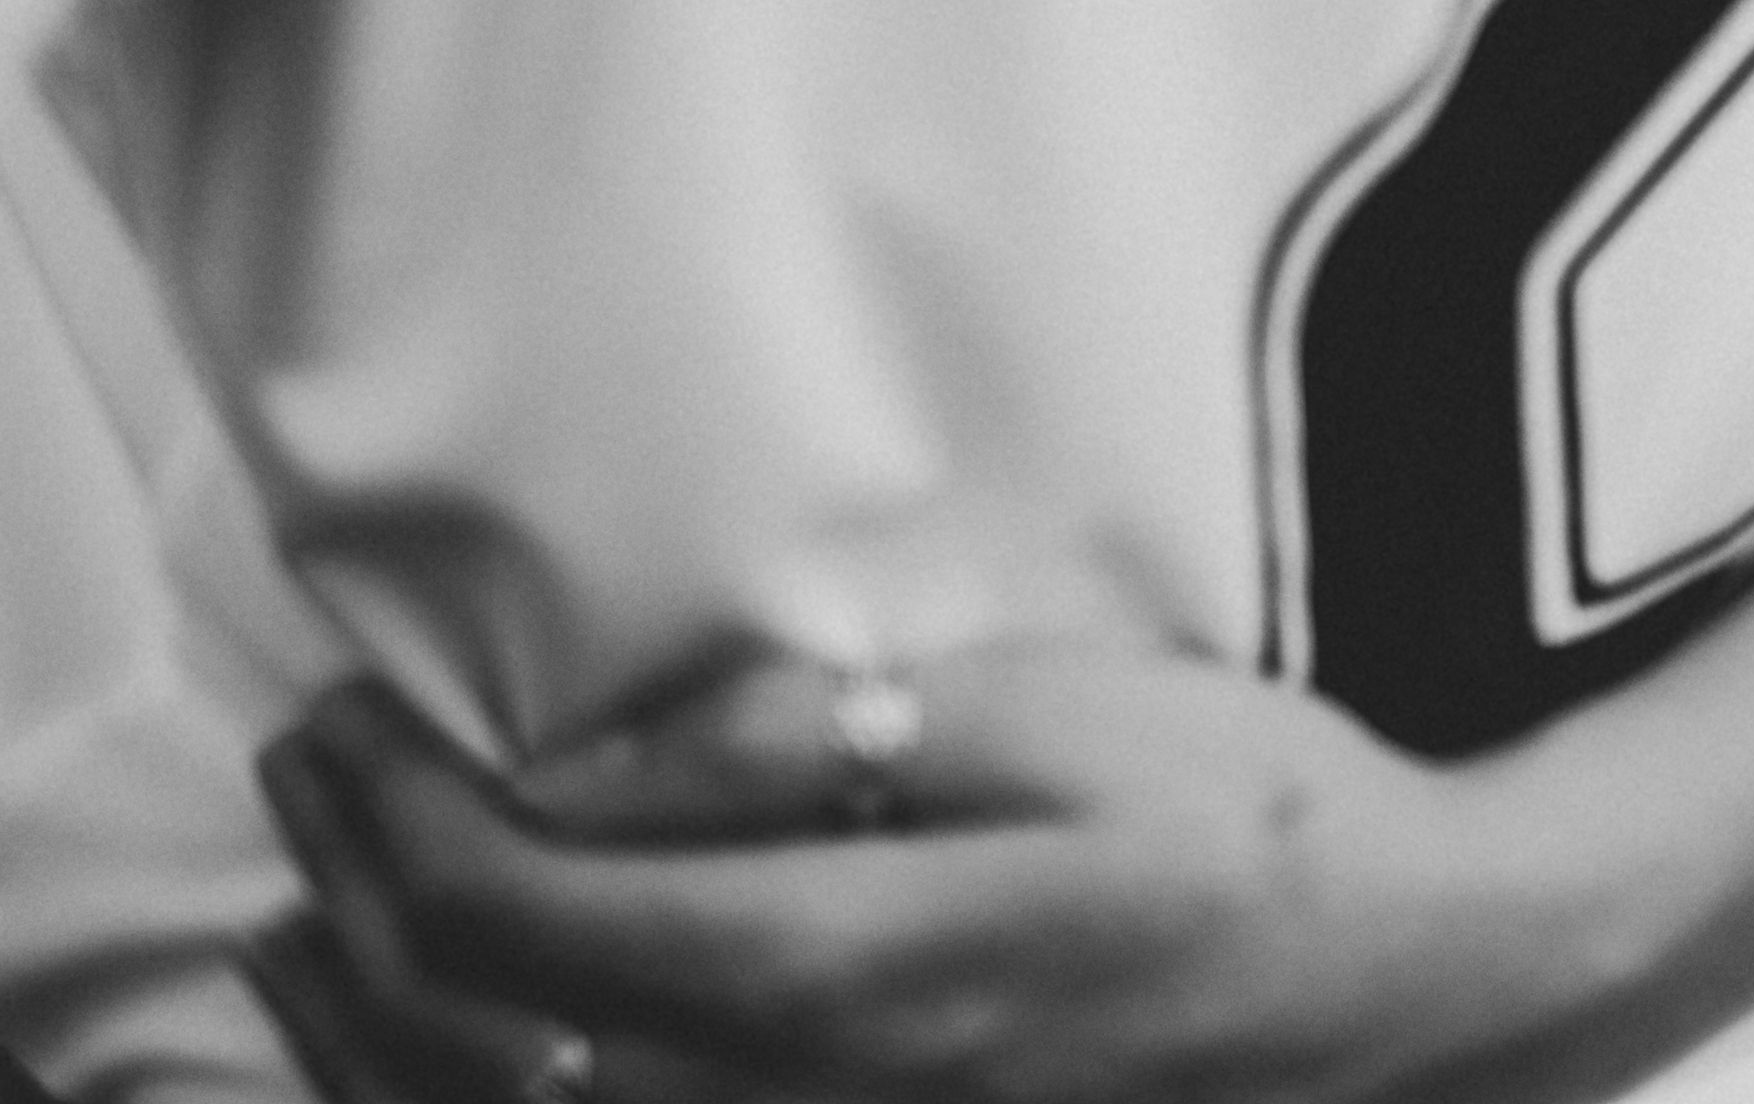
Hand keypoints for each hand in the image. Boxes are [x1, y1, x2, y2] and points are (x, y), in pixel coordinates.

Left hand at [247, 650, 1676, 1103]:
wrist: (1409, 973)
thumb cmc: (1248, 821)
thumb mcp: (1049, 717)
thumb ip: (799, 752)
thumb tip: (585, 775)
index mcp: (842, 973)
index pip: (517, 922)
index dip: (396, 821)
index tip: (354, 722)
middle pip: (475, 1052)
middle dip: (358, 906)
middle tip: (316, 775)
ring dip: (375, 1039)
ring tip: (316, 925)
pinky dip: (491, 1102)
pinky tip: (461, 1055)